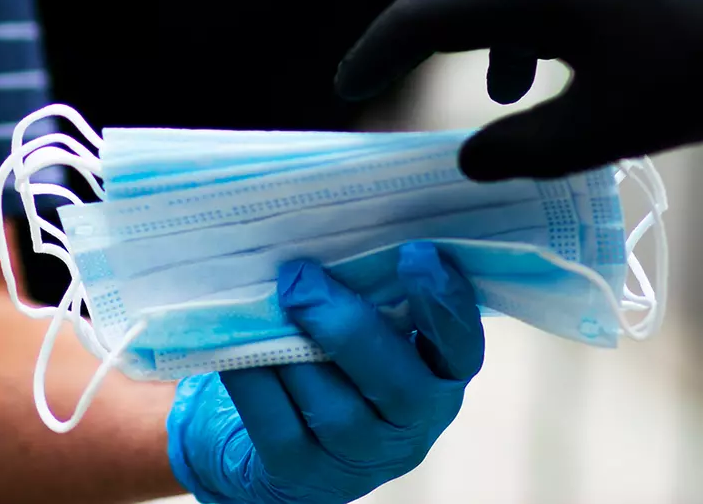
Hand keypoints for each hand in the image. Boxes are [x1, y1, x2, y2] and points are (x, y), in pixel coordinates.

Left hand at [166, 242, 484, 503]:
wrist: (295, 437)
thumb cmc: (343, 358)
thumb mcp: (376, 328)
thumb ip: (376, 294)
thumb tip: (340, 231)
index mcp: (441, 378)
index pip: (462, 347)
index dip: (446, 304)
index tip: (416, 253)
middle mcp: (411, 427)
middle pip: (396, 386)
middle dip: (346, 327)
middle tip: (299, 277)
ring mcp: (357, 458)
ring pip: (331, 408)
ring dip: (293, 348)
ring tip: (269, 302)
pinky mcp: (301, 472)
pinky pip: (276, 424)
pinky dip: (254, 378)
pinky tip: (240, 344)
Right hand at [334, 0, 702, 179]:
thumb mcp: (604, 132)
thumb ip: (520, 152)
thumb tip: (465, 161)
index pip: (422, 20)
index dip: (376, 54)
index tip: (349, 83)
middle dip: (423, 34)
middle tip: (402, 73)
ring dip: (491, 24)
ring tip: (511, 84)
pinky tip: (568, 33)